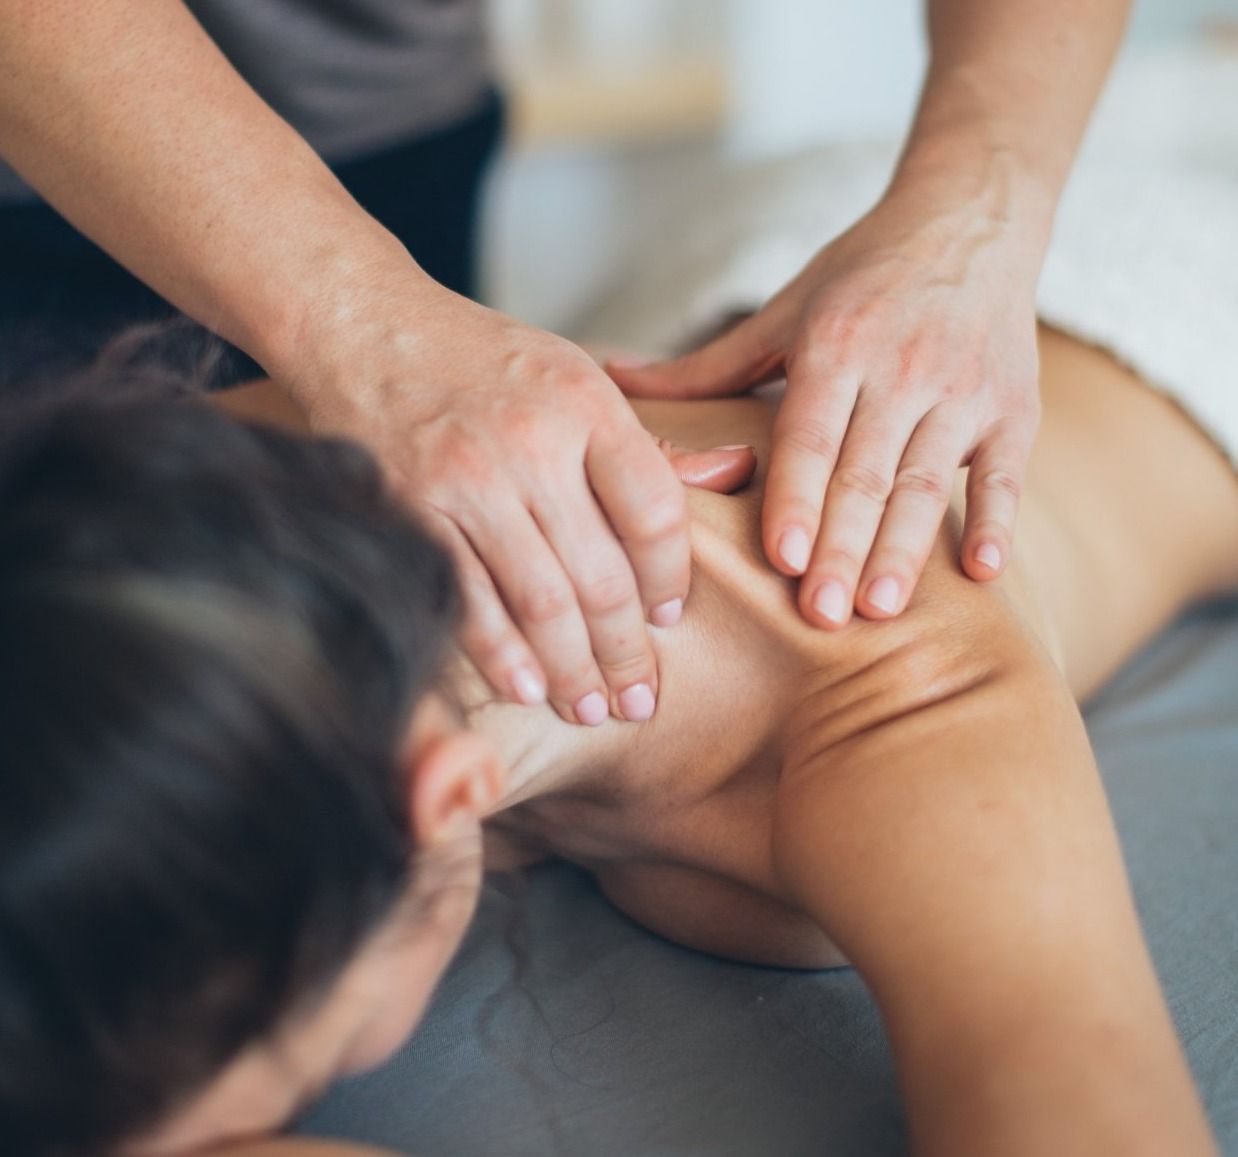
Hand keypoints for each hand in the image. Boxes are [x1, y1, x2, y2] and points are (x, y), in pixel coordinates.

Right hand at [295, 283, 720, 725]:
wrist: (364, 323)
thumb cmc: (479, 357)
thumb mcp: (574, 374)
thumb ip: (642, 441)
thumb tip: (735, 471)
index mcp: (585, 403)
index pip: (654, 510)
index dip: (671, 578)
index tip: (669, 619)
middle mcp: (531, 443)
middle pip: (601, 573)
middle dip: (626, 651)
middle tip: (641, 700)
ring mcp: (467, 480)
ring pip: (540, 601)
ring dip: (572, 670)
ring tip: (593, 709)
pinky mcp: (410, 510)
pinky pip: (468, 601)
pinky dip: (501, 656)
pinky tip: (528, 690)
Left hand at [610, 187, 1041, 627]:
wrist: (972, 218)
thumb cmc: (861, 275)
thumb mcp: (783, 311)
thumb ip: (704, 364)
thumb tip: (610, 376)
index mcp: (836, 345)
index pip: (810, 436)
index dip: (796, 497)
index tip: (782, 559)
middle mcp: (901, 368)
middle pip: (866, 473)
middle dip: (842, 548)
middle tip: (820, 615)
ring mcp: (963, 389)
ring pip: (929, 483)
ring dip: (906, 549)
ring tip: (881, 608)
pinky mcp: (1015, 407)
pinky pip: (1008, 471)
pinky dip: (998, 520)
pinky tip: (983, 572)